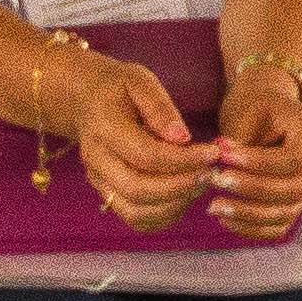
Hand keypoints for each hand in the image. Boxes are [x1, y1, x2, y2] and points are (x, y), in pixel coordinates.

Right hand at [44, 49, 223, 230]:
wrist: (87, 101)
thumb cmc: (120, 88)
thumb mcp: (140, 81)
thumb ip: (160, 108)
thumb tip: (182, 138)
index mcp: (103, 129)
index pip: (146, 155)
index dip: (184, 159)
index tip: (214, 153)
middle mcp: (96, 162)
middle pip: (138, 190)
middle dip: (182, 186)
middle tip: (212, 172)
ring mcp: (99, 182)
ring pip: (136, 212)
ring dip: (176, 204)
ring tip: (203, 182)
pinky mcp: (108, 194)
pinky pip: (137, 218)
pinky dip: (166, 215)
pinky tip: (187, 194)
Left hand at [205, 58, 301, 239]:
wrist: (265, 110)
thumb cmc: (255, 107)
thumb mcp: (248, 113)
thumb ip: (239, 144)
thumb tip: (220, 167)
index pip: (294, 159)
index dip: (258, 164)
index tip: (222, 157)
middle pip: (294, 189)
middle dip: (251, 189)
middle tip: (214, 179)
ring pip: (287, 212)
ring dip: (248, 213)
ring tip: (212, 206)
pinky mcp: (294, 202)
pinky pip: (279, 225)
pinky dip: (252, 228)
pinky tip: (225, 219)